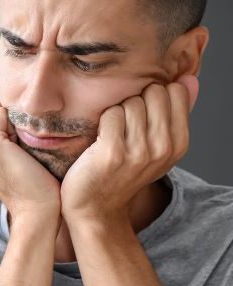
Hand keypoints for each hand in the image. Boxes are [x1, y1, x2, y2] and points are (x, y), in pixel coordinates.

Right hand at [0, 99, 61, 222]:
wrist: (34, 207)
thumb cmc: (25, 181)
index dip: (0, 125)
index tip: (8, 150)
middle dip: (4, 122)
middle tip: (13, 151)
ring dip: (10, 124)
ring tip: (16, 151)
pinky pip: (1, 112)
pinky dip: (15, 125)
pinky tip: (18, 148)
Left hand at [60, 76, 196, 225]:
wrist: (96, 207)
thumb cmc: (123, 171)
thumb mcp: (158, 146)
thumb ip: (175, 112)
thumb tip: (189, 79)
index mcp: (179, 144)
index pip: (175, 91)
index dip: (154, 97)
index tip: (144, 116)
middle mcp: (163, 148)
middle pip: (153, 92)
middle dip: (136, 101)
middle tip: (125, 126)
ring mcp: (139, 151)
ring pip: (131, 102)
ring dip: (117, 113)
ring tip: (113, 135)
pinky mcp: (113, 152)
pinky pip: (111, 114)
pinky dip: (102, 122)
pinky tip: (100, 140)